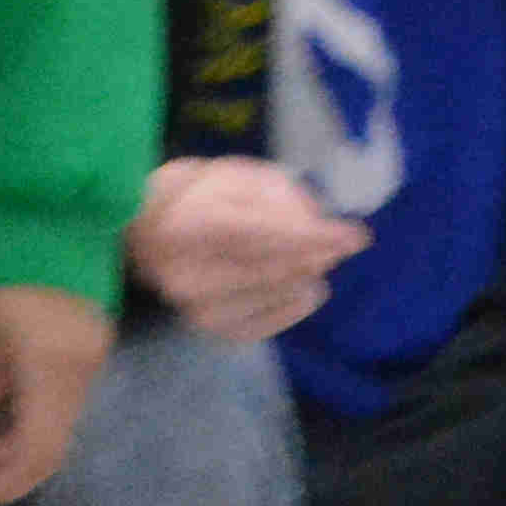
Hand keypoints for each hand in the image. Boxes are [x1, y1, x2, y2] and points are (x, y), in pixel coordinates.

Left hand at [0, 283, 111, 505]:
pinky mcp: (89, 334)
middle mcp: (85, 370)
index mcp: (56, 371)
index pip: (39, 455)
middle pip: (51, 438)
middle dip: (1, 451)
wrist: (47, 198)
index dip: (4, 483)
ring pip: (56, 414)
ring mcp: (93, 350)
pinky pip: (59, 387)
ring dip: (12, 424)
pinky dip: (27, 399)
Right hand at [126, 158, 367, 344]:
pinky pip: (264, 325)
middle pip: (270, 268)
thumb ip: (278, 196)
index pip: (262, 234)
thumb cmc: (201, 195)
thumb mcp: (238, 176)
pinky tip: (308, 290)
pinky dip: (293, 307)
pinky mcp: (207, 329)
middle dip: (316, 255)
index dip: (312, 236)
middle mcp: (186, 273)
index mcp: (189, 224)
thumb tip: (318, 227)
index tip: (356, 235)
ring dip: (306, 277)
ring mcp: (195, 307)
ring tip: (319, 261)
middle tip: (343, 243)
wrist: (149, 232)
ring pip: (271, 296)